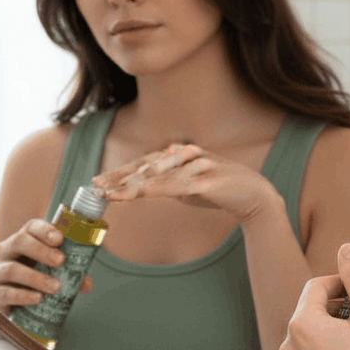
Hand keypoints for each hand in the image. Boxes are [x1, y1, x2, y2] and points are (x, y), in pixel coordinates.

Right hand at [0, 219, 91, 314]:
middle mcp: (6, 252)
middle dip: (41, 250)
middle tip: (60, 261)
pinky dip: (23, 296)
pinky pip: (5, 293)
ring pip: (12, 269)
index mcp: (23, 241)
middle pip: (20, 242)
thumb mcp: (54, 274)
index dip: (45, 230)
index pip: (31, 227)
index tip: (60, 239)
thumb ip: (71, 274)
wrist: (14, 307)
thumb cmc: (36, 282)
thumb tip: (87, 283)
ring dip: (36, 277)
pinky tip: (38, 298)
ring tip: (56, 287)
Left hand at [93, 144, 279, 221]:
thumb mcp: (190, 185)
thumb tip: (147, 187)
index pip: (144, 163)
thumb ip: (169, 183)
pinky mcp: (207, 180)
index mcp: (180, 154)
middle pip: (145, 167)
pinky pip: (178, 186)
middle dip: (118, 179)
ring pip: (158, 176)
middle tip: (95, 188)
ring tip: (110, 195)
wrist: (254, 195)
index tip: (99, 183)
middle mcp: (186, 155)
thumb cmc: (221, 190)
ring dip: (131, 186)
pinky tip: (140, 193)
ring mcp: (197, 166)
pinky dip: (157, 189)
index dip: (120, 173)